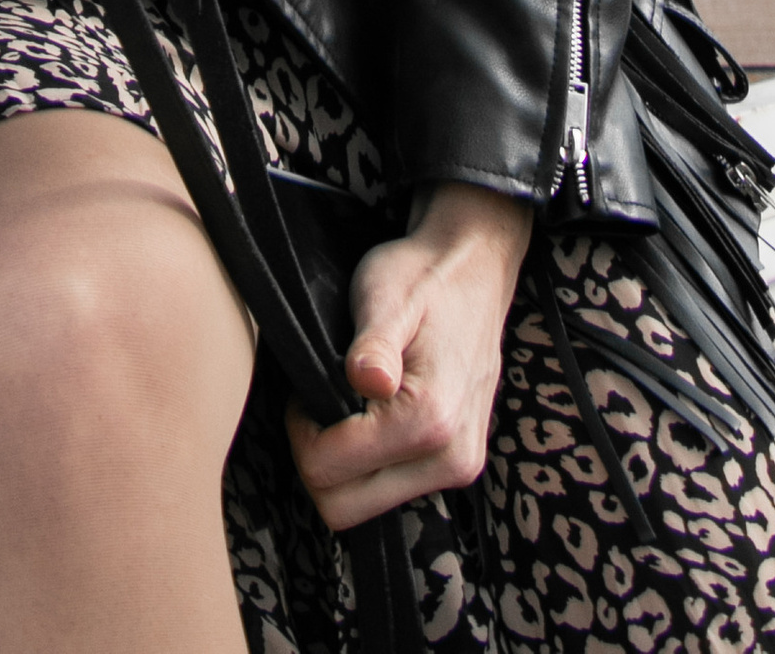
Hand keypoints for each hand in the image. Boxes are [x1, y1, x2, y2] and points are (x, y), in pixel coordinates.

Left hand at [288, 183, 531, 531]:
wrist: (475, 267)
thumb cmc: (423, 275)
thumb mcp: (386, 294)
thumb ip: (373, 344)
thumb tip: (366, 381)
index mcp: (430, 420)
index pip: (327, 471)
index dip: (300, 432)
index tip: (306, 388)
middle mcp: (451, 459)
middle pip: (344, 508)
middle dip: (316, 460)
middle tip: (318, 401)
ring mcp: (459, 468)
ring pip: (365, 507)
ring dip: (343, 466)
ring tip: (346, 404)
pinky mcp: (458, 465)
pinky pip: (391, 490)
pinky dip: (368, 465)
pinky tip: (371, 416)